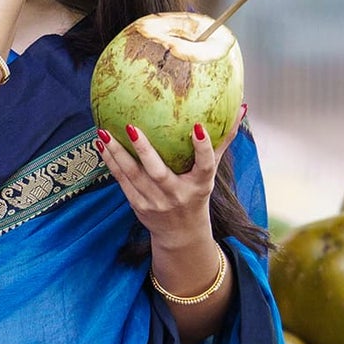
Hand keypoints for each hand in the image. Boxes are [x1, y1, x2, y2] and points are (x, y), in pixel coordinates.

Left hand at [95, 111, 239, 247]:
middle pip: (159, 173)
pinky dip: (111, 163)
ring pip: (134, 176)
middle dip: (145, 151)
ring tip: (104, 133)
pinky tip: (102, 145)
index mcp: (199, 185)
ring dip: (118, 154)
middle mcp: (177, 195)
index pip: (205, 165)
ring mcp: (156, 202)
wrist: (181, 234)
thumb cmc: (196, 194)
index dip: (203, 148)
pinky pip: (122, 181)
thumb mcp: (211, 173)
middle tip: (132, 127)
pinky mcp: (139, 205)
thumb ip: (222, 143)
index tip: (198, 127)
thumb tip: (241, 110)